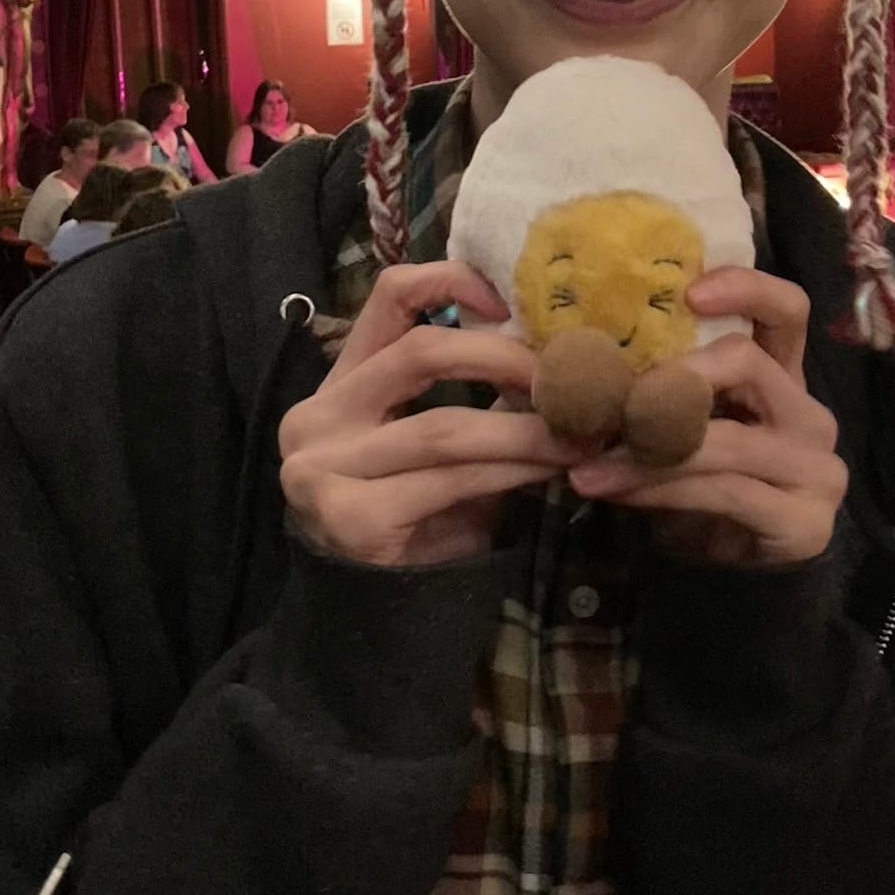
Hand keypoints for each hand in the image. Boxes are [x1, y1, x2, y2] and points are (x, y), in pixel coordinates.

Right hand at [278, 261, 585, 567]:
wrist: (379, 612)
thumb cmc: (420, 514)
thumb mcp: (439, 439)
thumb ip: (474, 390)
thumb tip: (557, 343)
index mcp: (339, 383)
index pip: (388, 296)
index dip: (453, 281)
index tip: (511, 302)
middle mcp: (316, 417)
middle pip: (419, 352)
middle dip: (504, 359)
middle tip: (567, 377)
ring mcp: (323, 469)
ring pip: (443, 426)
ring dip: (523, 427)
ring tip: (578, 431)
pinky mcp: (350, 517)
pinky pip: (449, 481)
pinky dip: (510, 472)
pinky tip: (549, 472)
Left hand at [568, 268, 846, 566]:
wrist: (729, 583)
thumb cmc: (697, 490)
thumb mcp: (680, 431)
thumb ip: (658, 392)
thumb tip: (576, 359)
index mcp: (784, 379)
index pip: (788, 311)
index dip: (745, 288)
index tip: (689, 293)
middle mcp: (810, 415)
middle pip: (748, 363)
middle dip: (670, 379)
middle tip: (608, 402)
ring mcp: (816, 470)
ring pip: (725, 438)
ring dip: (646, 450)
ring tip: (585, 465)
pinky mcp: (805, 522)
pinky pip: (724, 491)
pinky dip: (660, 489)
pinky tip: (614, 493)